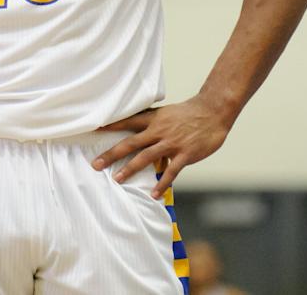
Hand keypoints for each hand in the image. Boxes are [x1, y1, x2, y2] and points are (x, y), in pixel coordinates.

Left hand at [91, 96, 229, 198]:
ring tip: (117, 180)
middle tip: (96, 165)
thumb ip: (152, 122)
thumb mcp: (166, 113)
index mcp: (153, 119)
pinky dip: (162, 184)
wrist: (212, 112)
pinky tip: (154, 194)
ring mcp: (171, 143)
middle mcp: (159, 131)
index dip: (110, 126)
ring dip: (130, 169)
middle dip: (112, 154)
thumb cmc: (189, 113)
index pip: (127, 122)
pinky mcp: (185, 154)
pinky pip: (171, 171)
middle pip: (130, 143)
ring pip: (146, 157)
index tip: (93, 130)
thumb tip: (137, 129)